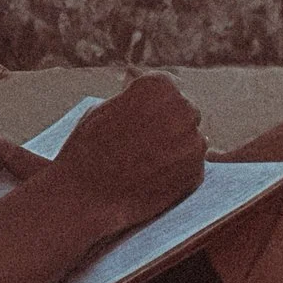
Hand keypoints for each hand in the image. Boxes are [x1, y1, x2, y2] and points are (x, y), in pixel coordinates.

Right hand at [45, 77, 206, 233]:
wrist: (86, 196)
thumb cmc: (88, 148)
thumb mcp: (105, 108)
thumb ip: (132, 98)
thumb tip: (142, 89)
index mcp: (159, 86)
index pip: (169, 86)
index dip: (155, 103)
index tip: (143, 116)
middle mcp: (183, 109)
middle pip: (185, 111)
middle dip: (169, 124)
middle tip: (143, 142)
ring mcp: (193, 142)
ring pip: (191, 139)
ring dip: (175, 148)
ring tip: (144, 163)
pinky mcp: (196, 173)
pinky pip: (191, 166)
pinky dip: (177, 172)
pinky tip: (151, 178)